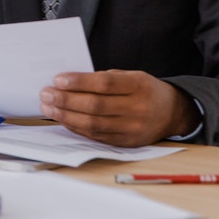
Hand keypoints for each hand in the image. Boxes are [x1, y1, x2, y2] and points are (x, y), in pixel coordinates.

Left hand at [39, 70, 200, 147]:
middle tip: (46, 94)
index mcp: (138, 85)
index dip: (80, 82)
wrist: (172, 113)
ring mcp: (132, 128)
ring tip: (48, 108)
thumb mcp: (131, 76)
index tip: (58, 79)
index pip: (105, 83)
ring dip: (66, 116)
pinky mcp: (126, 143)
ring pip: (93, 124)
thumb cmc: (145, 90)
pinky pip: (96, 136)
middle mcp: (137, 108)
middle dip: (66, 100)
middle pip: (96, 106)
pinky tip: (64, 119)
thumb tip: (70, 84)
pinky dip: (77, 128)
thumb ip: (105, 79)